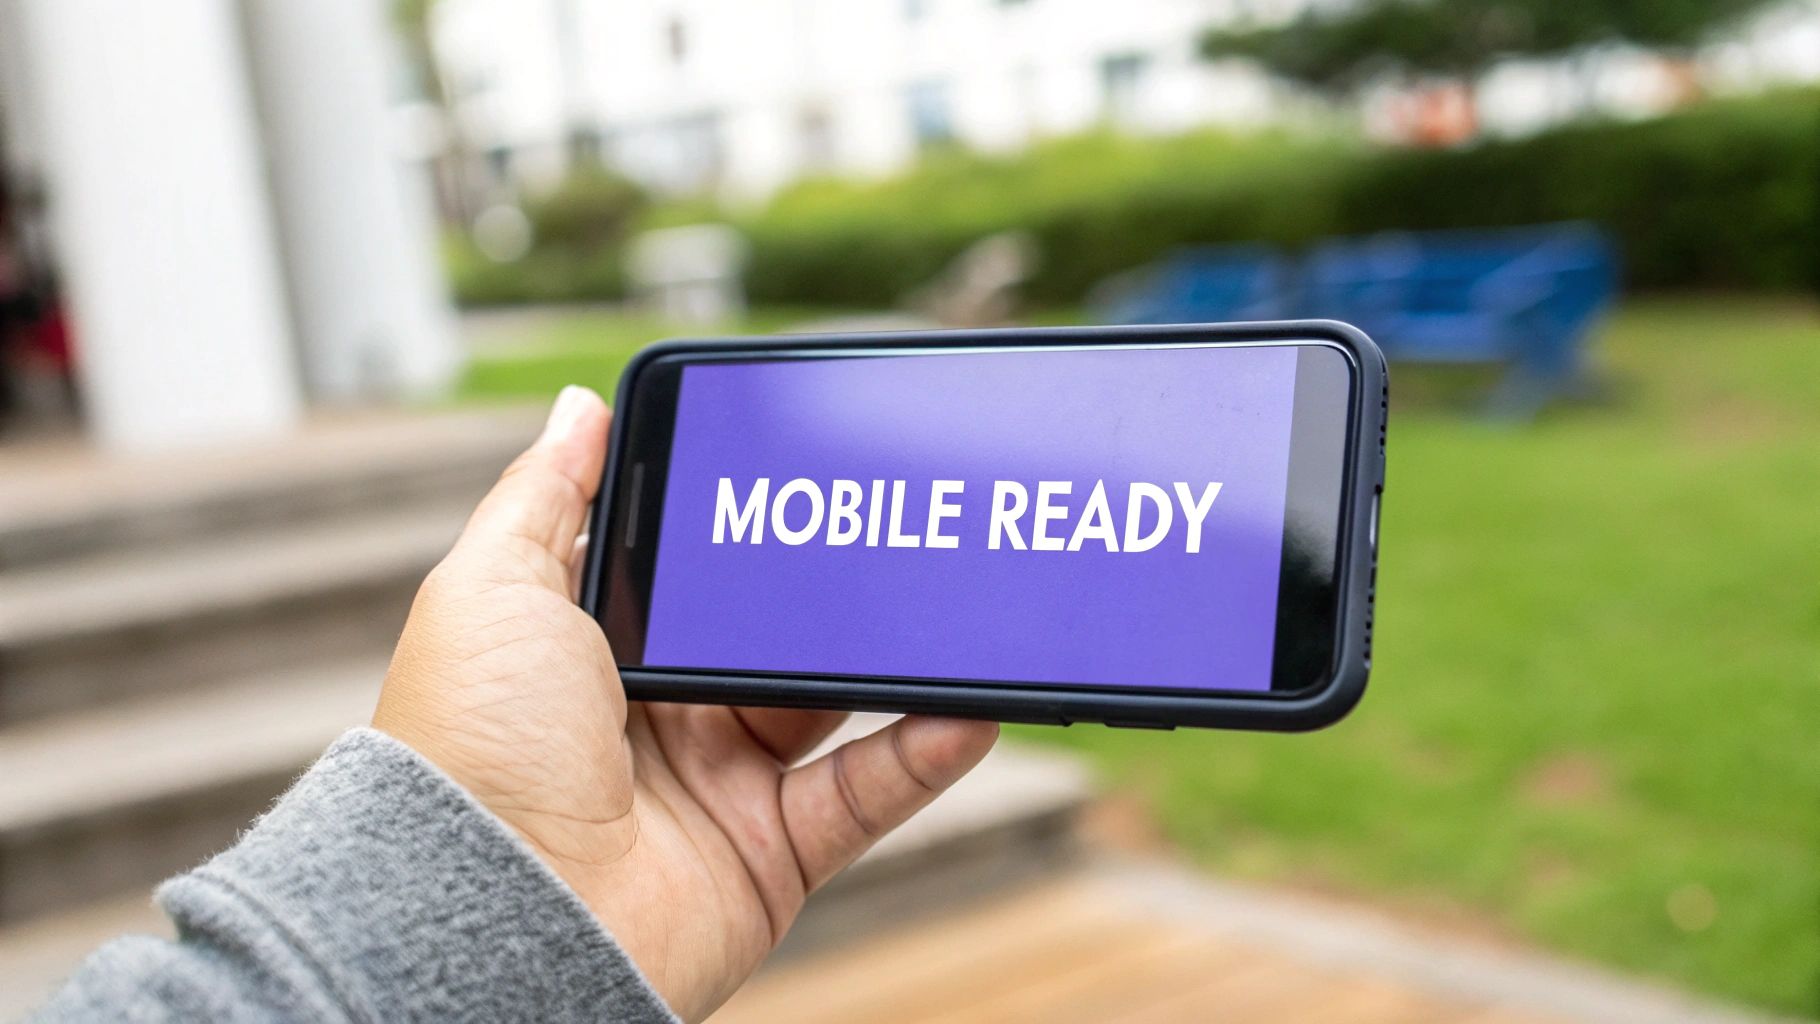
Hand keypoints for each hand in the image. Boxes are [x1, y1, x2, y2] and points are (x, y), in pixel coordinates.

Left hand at [373, 386, 998, 1021]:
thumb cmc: (473, 746)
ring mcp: (720, 785)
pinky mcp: (770, 855)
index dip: (740, 525)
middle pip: (770, 634)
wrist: (500, 913)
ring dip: (895, 663)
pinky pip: (863, 794)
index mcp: (593, 647)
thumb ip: (548, 494)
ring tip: (955, 606)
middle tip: (897, 528)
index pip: (686, 571)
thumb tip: (580, 406)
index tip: (803, 471)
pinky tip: (967, 705)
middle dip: (831, 588)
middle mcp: (660, 715)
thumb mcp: (492, 588)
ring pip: (832, 708)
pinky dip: (922, 752)